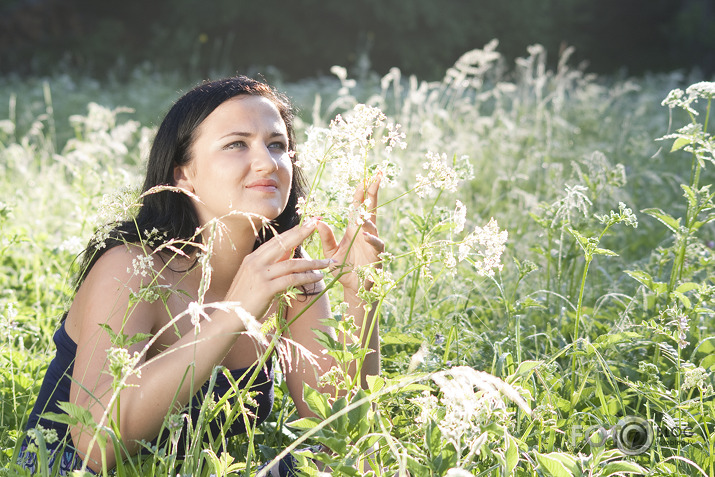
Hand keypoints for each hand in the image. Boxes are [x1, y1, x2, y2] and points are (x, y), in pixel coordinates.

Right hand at [225, 219, 330, 319]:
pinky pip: (292, 280)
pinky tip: (318, 278)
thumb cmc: (244, 299)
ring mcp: (260, 275)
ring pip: (292, 264)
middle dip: (303, 233)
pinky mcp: (266, 289)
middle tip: (318, 225)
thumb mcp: (253, 277)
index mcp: (253, 258)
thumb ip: (268, 266)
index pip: (277, 240)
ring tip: (327, 263)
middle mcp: (256, 262)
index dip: (293, 231)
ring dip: (313, 263)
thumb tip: (286, 256)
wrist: (229, 317)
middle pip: (284, 244)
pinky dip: (307, 278)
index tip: (307, 224)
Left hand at [316, 174, 384, 292]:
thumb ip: (326, 237)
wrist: (353, 288)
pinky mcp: (376, 255)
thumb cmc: (343, 268)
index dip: (361, 193)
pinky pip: (376, 244)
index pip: (358, 206)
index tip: (364, 178)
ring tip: (362, 214)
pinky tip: (366, 235)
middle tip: (376, 178)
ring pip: (373, 226)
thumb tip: (317, 221)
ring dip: (368, 218)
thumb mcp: (330, 251)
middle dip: (373, 193)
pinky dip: (372, 239)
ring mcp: (372, 243)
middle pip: (370, 209)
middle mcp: (365, 232)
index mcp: (354, 228)